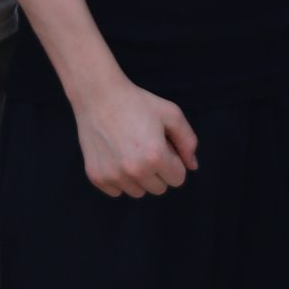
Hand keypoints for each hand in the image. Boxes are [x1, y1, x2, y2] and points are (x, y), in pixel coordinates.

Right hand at [72, 79, 198, 197]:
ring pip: (138, 192)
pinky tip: (115, 155)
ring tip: (130, 150)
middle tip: (145, 146)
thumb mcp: (171, 114)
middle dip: (158, 171)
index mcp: (156, 156)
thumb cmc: (137, 102)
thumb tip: (192, 166)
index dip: (173, 161)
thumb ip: (188, 141)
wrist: (98, 96)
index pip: (178, 179)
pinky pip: (117, 191)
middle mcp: (134, 171)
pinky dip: (119, 178)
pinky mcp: (97, 177)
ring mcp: (113, 176)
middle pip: (159, 188)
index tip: (162, 145)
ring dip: (138, 177)